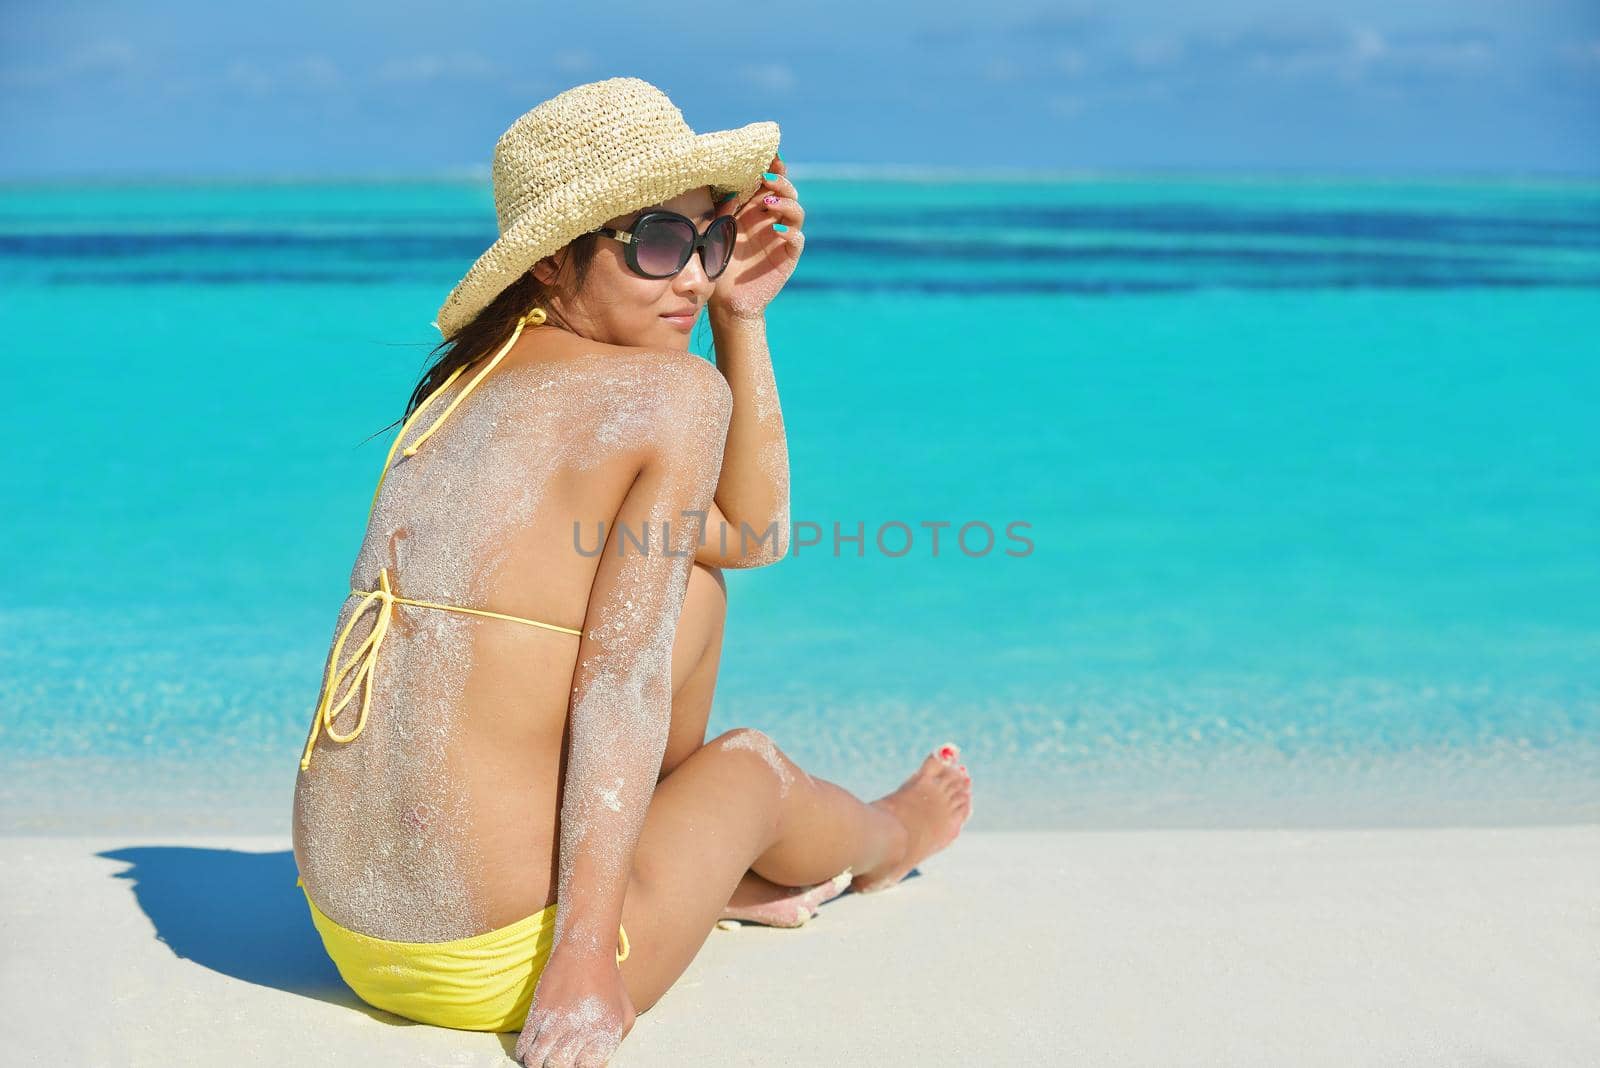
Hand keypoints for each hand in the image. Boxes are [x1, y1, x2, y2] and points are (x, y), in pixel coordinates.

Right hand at [514, 946, 635, 1067]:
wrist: (586, 950)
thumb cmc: (609, 982)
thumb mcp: (625, 1012)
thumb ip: (615, 1040)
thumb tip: (599, 1061)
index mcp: (604, 1034)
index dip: (580, 1066)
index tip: (577, 1058)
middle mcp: (580, 1032)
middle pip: (558, 1067)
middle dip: (557, 1065)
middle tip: (558, 1055)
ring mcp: (556, 1023)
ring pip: (536, 1061)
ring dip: (538, 1061)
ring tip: (544, 1054)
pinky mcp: (537, 1013)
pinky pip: (522, 1047)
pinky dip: (524, 1052)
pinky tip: (532, 1046)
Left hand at [708, 154, 804, 319]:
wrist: (726, 300)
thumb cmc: (718, 264)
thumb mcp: (716, 233)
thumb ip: (723, 212)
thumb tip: (732, 191)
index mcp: (753, 210)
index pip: (767, 183)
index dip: (771, 168)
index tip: (769, 155)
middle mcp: (770, 220)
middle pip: (786, 192)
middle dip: (780, 181)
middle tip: (767, 178)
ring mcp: (781, 237)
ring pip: (796, 212)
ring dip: (786, 203)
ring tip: (768, 202)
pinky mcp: (788, 256)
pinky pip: (796, 240)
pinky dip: (790, 232)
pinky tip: (776, 229)